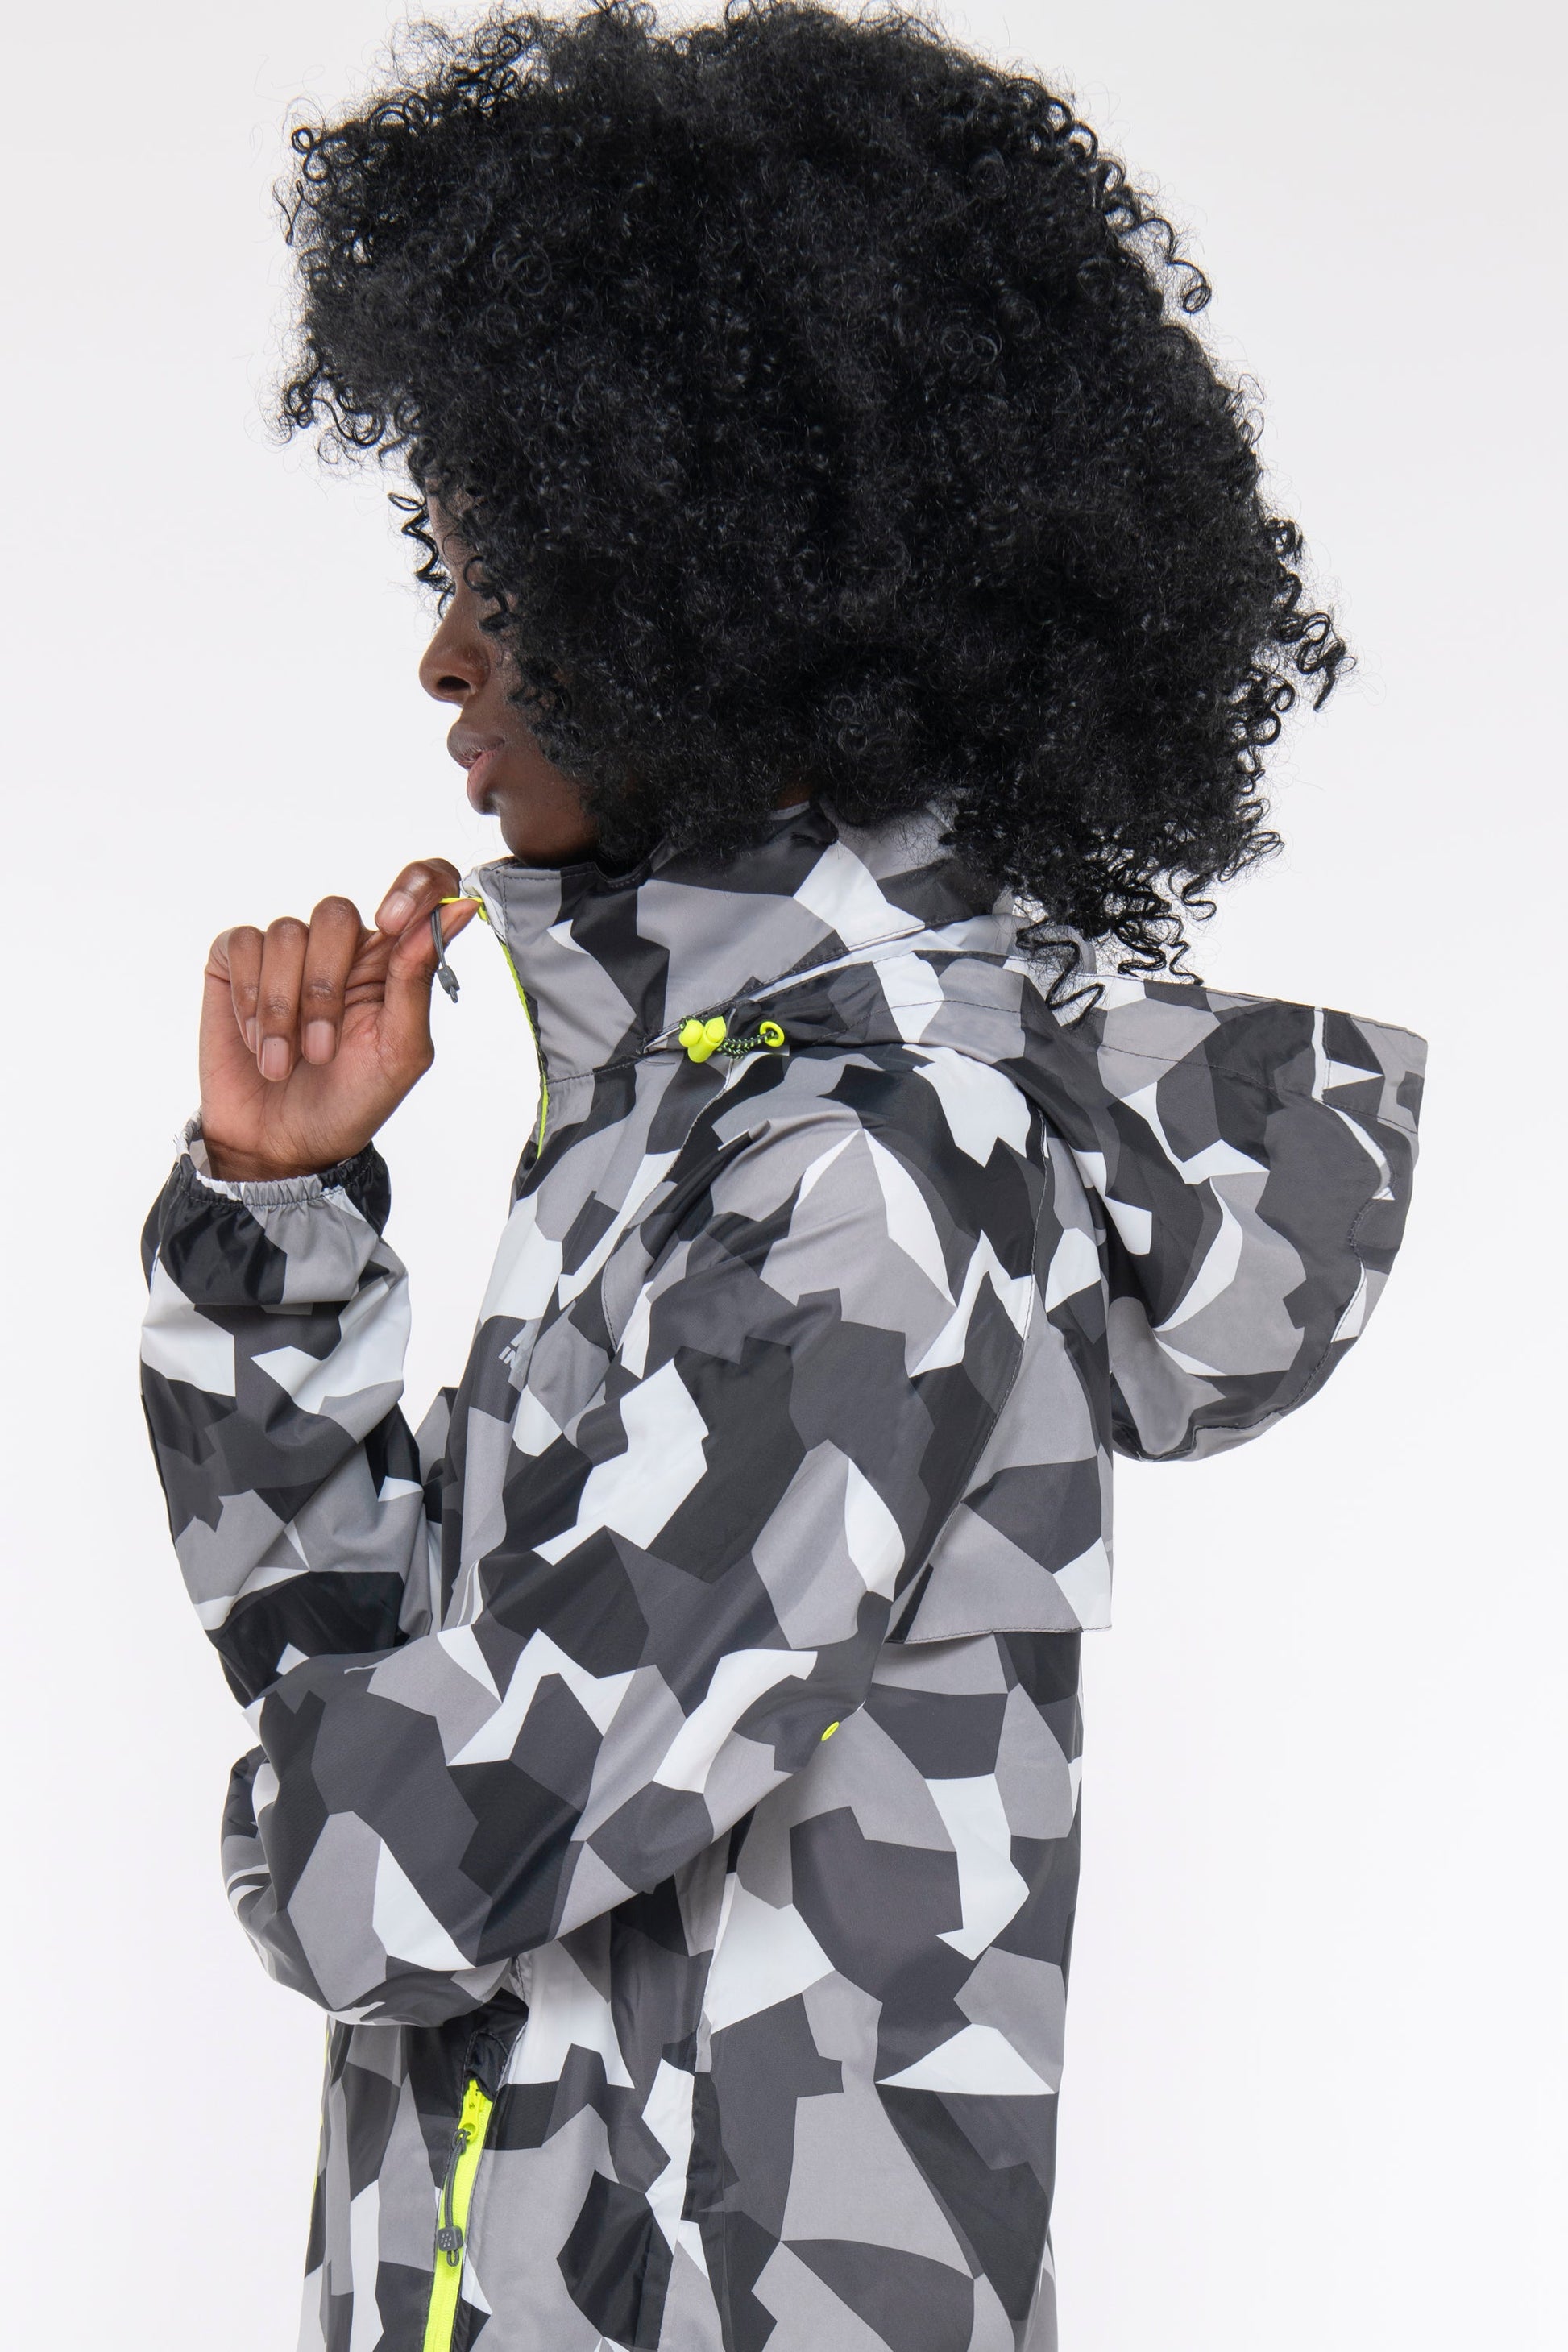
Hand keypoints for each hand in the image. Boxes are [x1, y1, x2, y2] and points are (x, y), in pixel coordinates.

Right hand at [198, 859, 477, 1180]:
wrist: (280, 1144)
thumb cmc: (350, 1101)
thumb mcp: (400, 1049)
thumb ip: (420, 976)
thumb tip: (460, 908)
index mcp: (393, 961)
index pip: (421, 885)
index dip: (413, 886)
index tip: (391, 922)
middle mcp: (343, 948)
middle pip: (336, 914)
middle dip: (323, 991)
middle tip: (321, 1051)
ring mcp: (289, 953)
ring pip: (287, 934)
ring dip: (283, 1009)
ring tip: (284, 1062)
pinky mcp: (236, 962)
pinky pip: (242, 945)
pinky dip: (248, 1000)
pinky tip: (256, 1041)